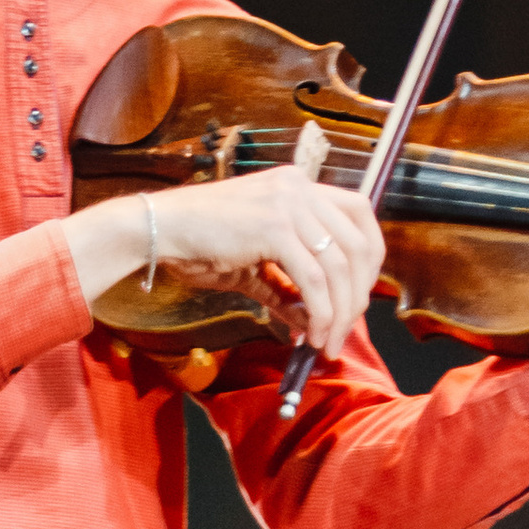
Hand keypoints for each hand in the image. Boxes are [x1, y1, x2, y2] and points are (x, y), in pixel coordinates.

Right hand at [66, 170, 383, 357]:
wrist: (159, 230)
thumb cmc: (198, 243)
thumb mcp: (254, 266)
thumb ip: (287, 289)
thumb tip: (312, 324)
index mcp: (299, 186)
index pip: (361, 214)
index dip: (370, 260)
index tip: (359, 296)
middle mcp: (300, 188)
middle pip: (359, 244)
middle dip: (358, 296)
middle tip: (343, 331)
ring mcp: (290, 204)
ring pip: (340, 267)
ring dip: (339, 313)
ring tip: (325, 342)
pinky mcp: (275, 228)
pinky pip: (313, 280)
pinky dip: (319, 313)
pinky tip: (309, 334)